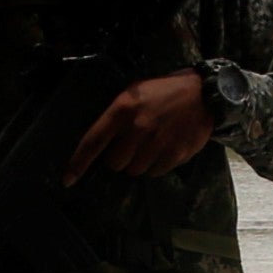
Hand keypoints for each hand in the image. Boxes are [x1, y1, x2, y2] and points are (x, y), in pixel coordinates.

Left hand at [63, 69, 213, 186]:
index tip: (67, 180)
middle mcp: (137, 128)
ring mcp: (157, 143)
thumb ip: (117, 117)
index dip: (78, 163)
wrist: (204, 95)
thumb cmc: (164, 92)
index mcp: (122, 109)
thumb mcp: (134, 93)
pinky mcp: (175, 154)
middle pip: (115, 163)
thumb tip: (102, 145)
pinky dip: (157, 165)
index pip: (93, 141)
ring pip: (135, 170)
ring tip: (152, 145)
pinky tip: (165, 148)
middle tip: (132, 145)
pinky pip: (156, 172)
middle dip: (120, 158)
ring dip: (139, 162)